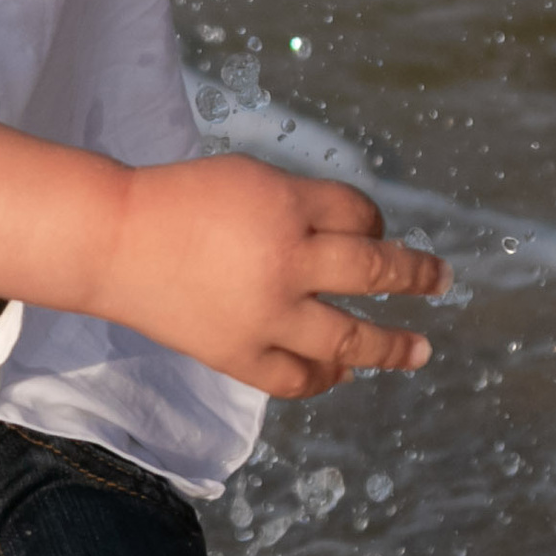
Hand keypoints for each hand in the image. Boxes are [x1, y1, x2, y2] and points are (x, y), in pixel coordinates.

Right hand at [93, 154, 448, 398]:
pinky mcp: (240, 354)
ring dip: (392, 346)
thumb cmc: (178, 199)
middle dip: (417, 275)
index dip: (375, 219)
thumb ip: (300, 203)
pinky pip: (299, 378)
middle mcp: (288, 261)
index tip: (376, 228)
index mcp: (288, 205)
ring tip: (418, 350)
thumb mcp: (247, 177)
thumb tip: (355, 238)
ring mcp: (267, 315)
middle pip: (375, 271)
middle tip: (442, 280)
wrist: (113, 242)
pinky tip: (344, 372)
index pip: (360, 213)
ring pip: (351, 338)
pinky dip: (327, 377)